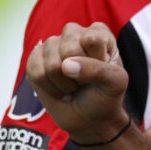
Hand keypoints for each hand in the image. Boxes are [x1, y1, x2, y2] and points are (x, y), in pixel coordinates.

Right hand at [26, 22, 128, 142]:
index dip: (96, 62)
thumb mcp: (115, 83)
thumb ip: (98, 70)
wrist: (90, 117)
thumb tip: (65, 65)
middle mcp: (74, 33)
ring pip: (52, 63)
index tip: (103, 73)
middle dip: (78, 76)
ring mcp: (52, 44)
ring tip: (73, 86)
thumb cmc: (105, 95)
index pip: (92, 40)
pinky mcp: (35, 58)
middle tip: (85, 82)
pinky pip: (35, 71)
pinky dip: (49, 88)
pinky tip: (58, 88)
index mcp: (98, 32)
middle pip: (69, 50)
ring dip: (64, 84)